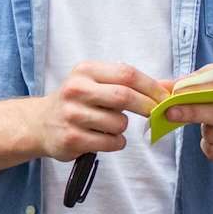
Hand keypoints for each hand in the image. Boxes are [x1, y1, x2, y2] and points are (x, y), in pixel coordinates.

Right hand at [34, 62, 166, 159]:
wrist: (40, 123)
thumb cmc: (77, 101)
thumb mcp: (98, 83)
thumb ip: (133, 84)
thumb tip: (172, 86)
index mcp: (85, 71)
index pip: (127, 74)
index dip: (151, 86)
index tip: (164, 97)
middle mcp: (76, 89)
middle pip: (124, 96)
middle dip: (146, 107)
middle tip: (154, 113)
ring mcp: (72, 115)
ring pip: (119, 123)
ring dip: (123, 127)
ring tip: (110, 126)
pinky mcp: (71, 138)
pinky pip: (111, 142)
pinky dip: (116, 142)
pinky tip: (103, 138)